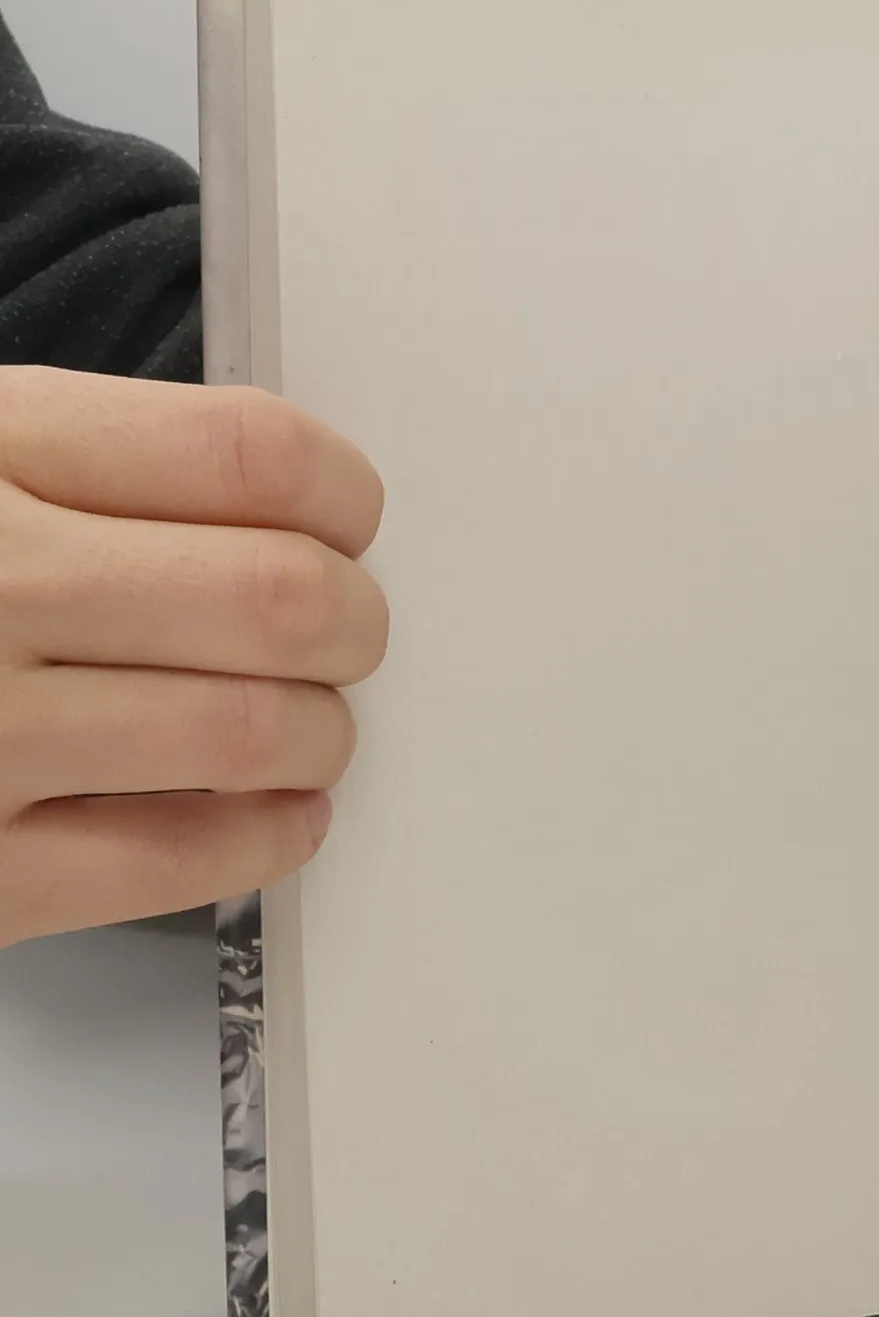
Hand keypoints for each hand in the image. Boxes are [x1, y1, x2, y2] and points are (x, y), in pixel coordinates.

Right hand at [0, 367, 386, 943]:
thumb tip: (295, 506)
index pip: (251, 452)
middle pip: (281, 598)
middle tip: (342, 634)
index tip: (347, 522)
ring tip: (303, 726)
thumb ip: (88, 465)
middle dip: (351, 623)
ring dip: (319, 733)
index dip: (343, 494)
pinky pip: (177, 864)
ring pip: (254, 731)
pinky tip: (277, 812)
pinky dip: (266, 837)